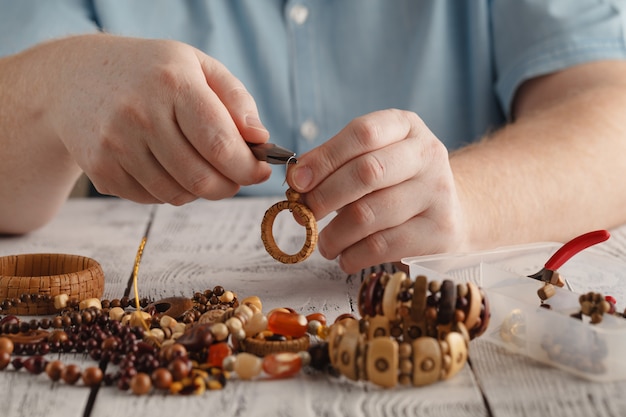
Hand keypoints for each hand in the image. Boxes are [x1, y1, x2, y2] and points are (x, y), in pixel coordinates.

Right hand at [48, 35, 271, 203]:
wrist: (76, 77)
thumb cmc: (151, 72)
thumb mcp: (198, 66)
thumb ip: (237, 100)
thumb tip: (260, 139)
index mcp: (172, 83)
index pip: (220, 143)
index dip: (247, 167)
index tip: (260, 171)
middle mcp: (140, 114)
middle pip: (201, 178)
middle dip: (230, 186)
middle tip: (236, 177)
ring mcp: (115, 145)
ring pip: (178, 195)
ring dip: (201, 190)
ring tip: (202, 167)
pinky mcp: (101, 169)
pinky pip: (152, 199)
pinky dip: (170, 191)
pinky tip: (168, 166)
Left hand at [287, 109, 464, 272]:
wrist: (448, 214)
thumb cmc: (396, 184)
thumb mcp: (371, 160)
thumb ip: (334, 165)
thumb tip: (296, 182)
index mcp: (406, 127)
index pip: (362, 134)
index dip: (324, 158)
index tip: (296, 181)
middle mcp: (428, 154)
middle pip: (366, 173)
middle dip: (324, 196)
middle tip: (303, 214)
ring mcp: (438, 193)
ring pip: (369, 214)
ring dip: (334, 234)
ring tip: (324, 243)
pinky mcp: (439, 232)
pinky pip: (382, 246)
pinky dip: (352, 255)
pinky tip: (345, 257)